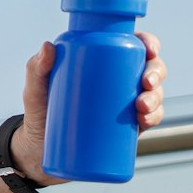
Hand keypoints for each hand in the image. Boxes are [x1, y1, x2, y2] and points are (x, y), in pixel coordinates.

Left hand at [13, 31, 166, 181]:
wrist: (40, 150)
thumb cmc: (39, 111)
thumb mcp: (35, 89)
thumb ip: (36, 68)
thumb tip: (48, 46)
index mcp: (102, 62)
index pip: (131, 46)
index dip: (149, 43)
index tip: (149, 49)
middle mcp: (118, 80)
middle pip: (149, 69)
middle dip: (157, 72)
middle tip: (146, 83)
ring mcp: (125, 103)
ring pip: (154, 94)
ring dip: (157, 97)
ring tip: (142, 107)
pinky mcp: (127, 126)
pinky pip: (150, 118)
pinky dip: (155, 117)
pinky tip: (147, 120)